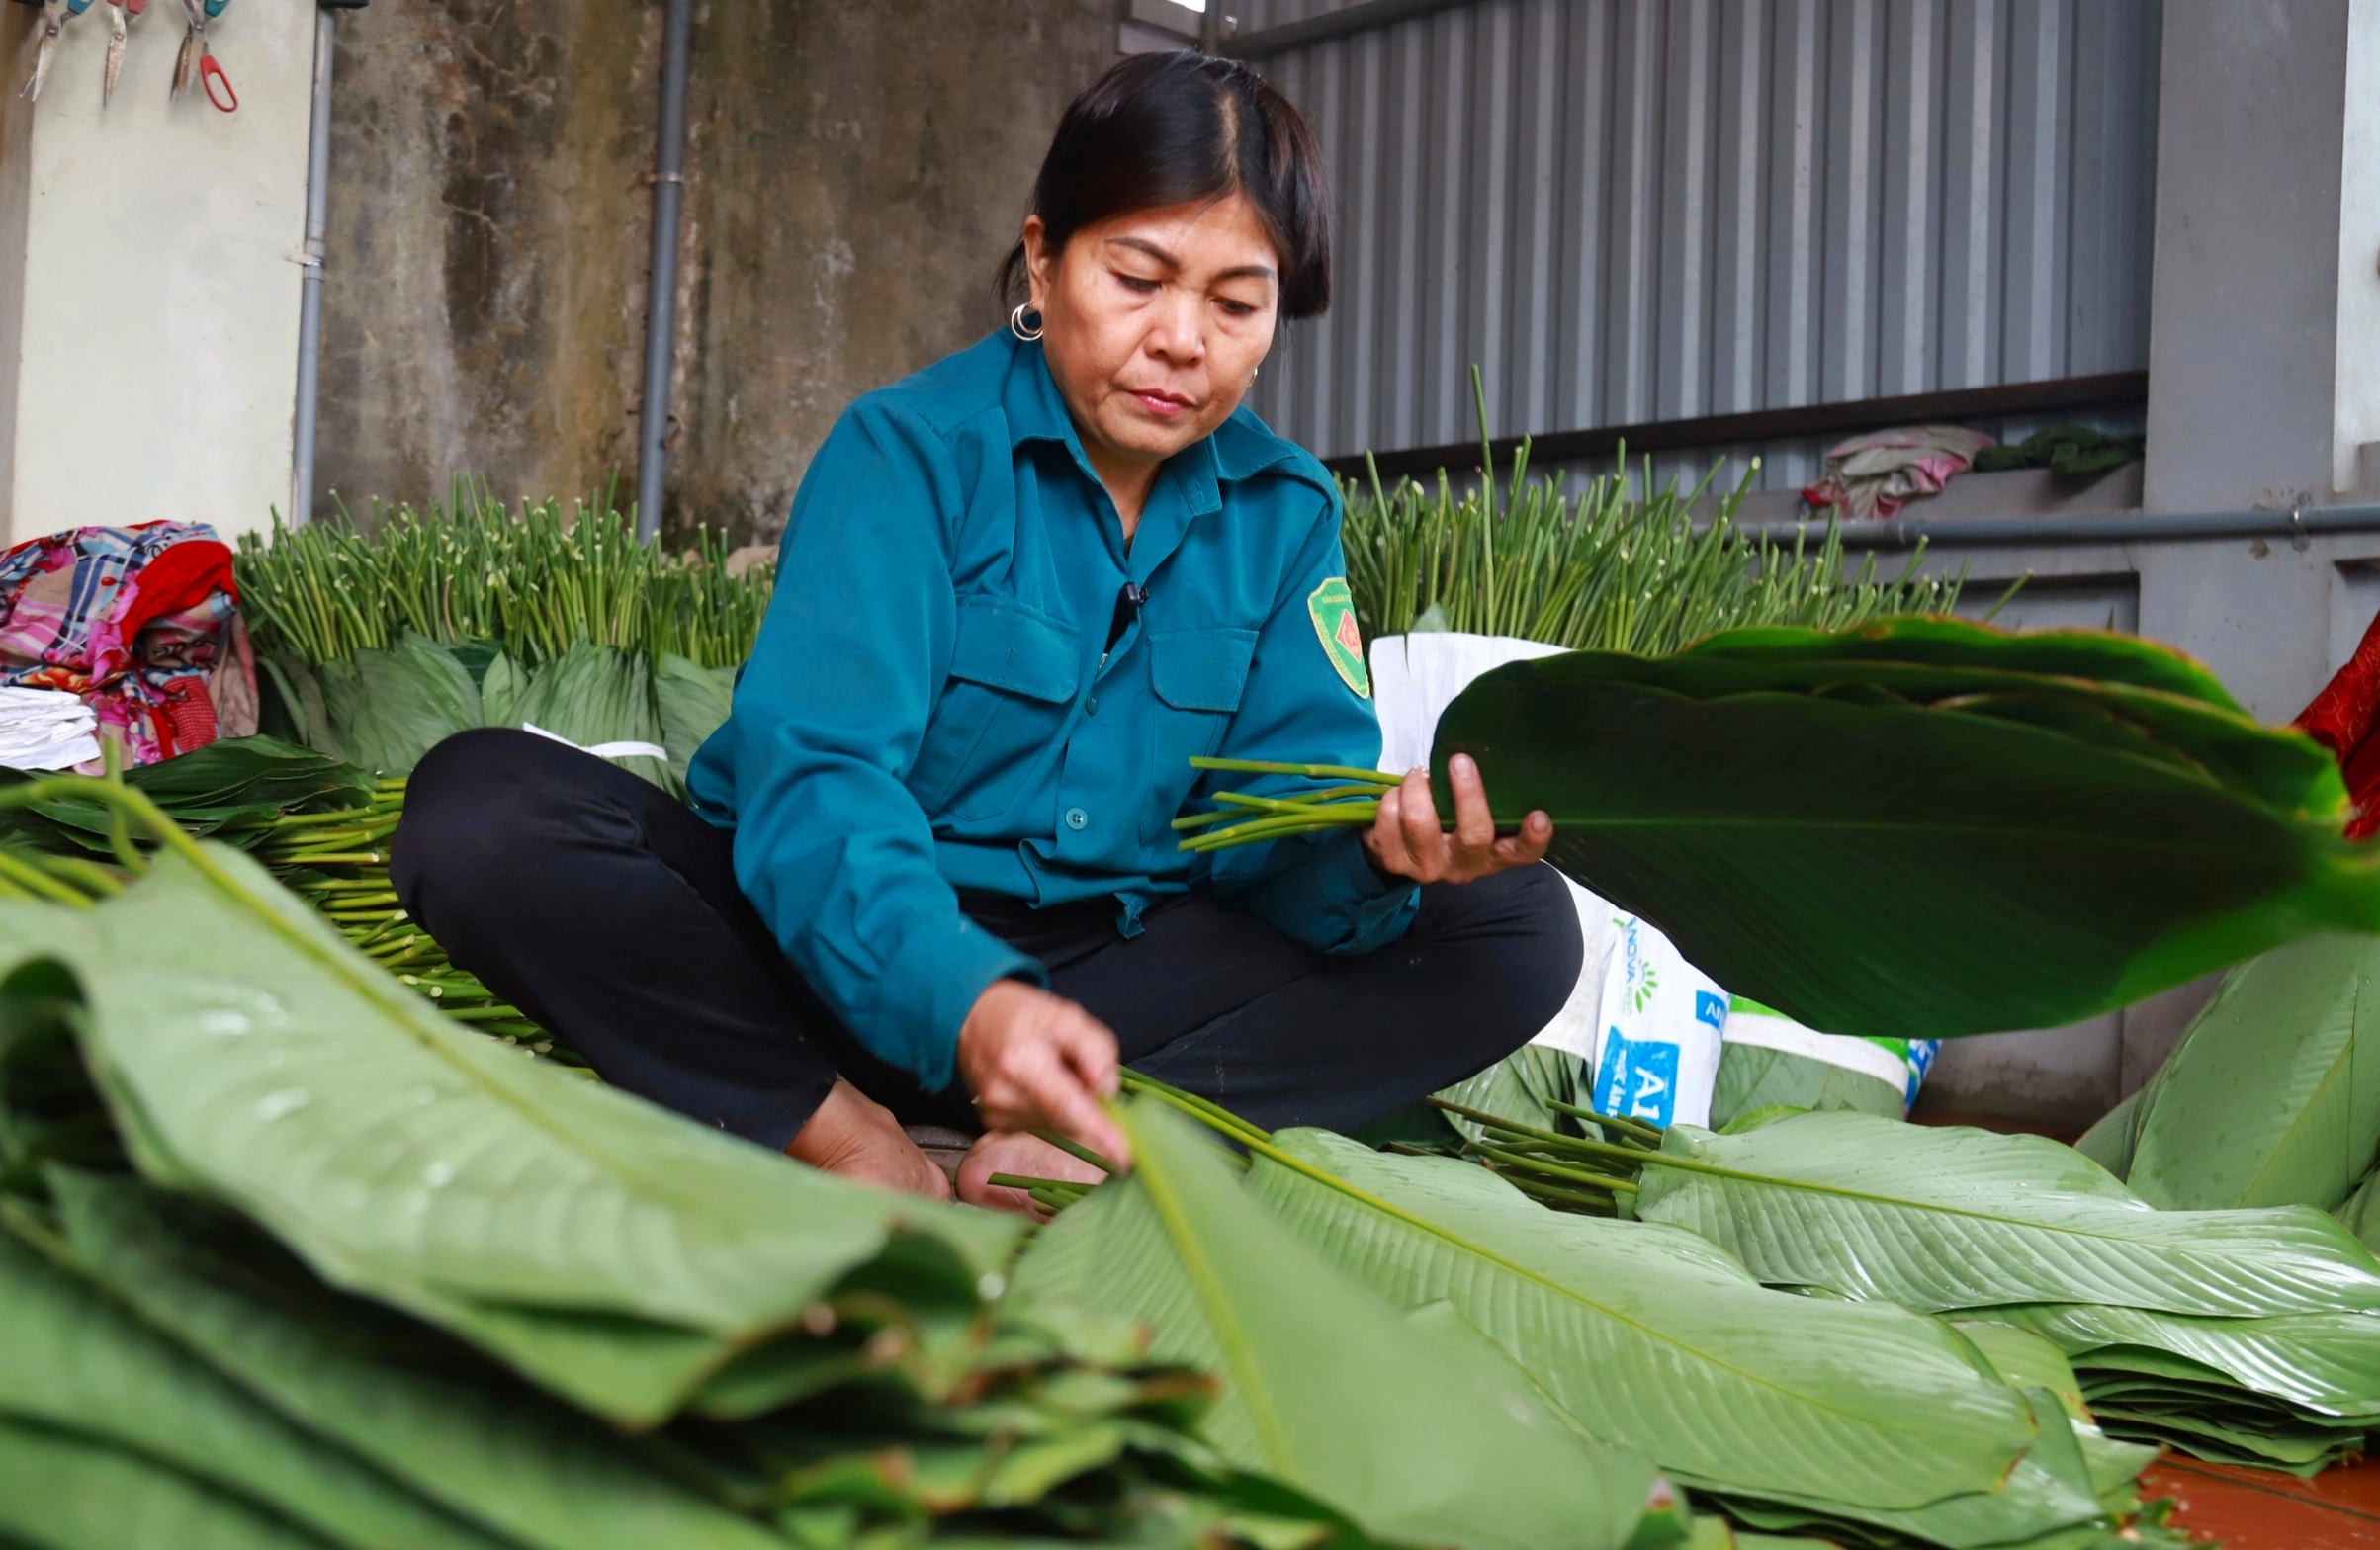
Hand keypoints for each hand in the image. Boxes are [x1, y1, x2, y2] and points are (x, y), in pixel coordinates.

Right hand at [956, 979, 1131, 1167]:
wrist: (971, 1021)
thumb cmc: (1021, 1016)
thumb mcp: (1065, 1015)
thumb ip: (1094, 1047)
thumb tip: (1108, 1089)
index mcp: (1021, 1062)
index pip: (1066, 1105)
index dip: (1097, 1131)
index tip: (1123, 1154)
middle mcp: (1004, 1096)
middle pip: (1069, 1119)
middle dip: (1088, 1104)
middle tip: (1077, 1070)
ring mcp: (997, 1116)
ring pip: (1059, 1127)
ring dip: (1071, 1108)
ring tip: (1052, 1073)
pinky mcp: (996, 1127)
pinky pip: (1044, 1128)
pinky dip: (1054, 1113)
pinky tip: (1040, 1087)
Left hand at [1362, 753, 1551, 883]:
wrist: (1404, 850)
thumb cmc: (1450, 822)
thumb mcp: (1474, 815)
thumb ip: (1485, 796)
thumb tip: (1480, 753)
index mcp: (1493, 854)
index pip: (1522, 853)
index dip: (1533, 838)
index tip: (1539, 816)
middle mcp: (1464, 866)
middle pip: (1474, 835)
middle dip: (1468, 792)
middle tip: (1460, 760)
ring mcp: (1428, 867)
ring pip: (1420, 821)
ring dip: (1417, 786)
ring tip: (1419, 775)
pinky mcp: (1394, 862)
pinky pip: (1390, 818)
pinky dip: (1393, 796)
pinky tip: (1399, 794)